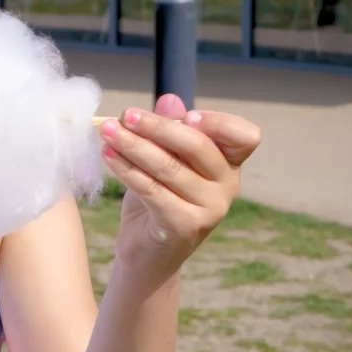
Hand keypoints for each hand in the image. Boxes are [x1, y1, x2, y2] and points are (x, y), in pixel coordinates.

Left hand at [99, 93, 262, 293]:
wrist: (146, 252)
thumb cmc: (156, 199)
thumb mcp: (163, 160)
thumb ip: (169, 132)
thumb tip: (170, 99)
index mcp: (229, 165)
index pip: (245, 137)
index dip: (220, 123)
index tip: (186, 116)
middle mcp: (227, 186)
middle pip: (199, 146)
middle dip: (157, 127)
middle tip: (125, 115)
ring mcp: (209, 209)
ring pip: (168, 167)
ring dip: (133, 145)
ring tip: (106, 132)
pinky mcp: (184, 225)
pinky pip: (152, 190)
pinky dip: (127, 170)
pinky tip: (108, 156)